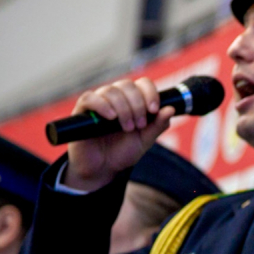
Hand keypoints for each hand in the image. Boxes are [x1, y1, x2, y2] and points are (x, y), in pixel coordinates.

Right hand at [65, 77, 174, 191]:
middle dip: (137, 105)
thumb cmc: (122, 152)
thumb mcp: (145, 141)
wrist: (102, 169)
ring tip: (127, 128)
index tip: (154, 110)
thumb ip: (157, 126)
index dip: (150, 93)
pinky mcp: (82, 111)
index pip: (143, 83)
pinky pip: (90, 98)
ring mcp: (99, 103)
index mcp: (132, 101)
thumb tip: (171, 109)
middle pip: (127, 85)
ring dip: (123, 108)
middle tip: (139, 125)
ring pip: (111, 91)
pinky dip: (102, 105)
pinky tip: (111, 117)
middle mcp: (116, 98)